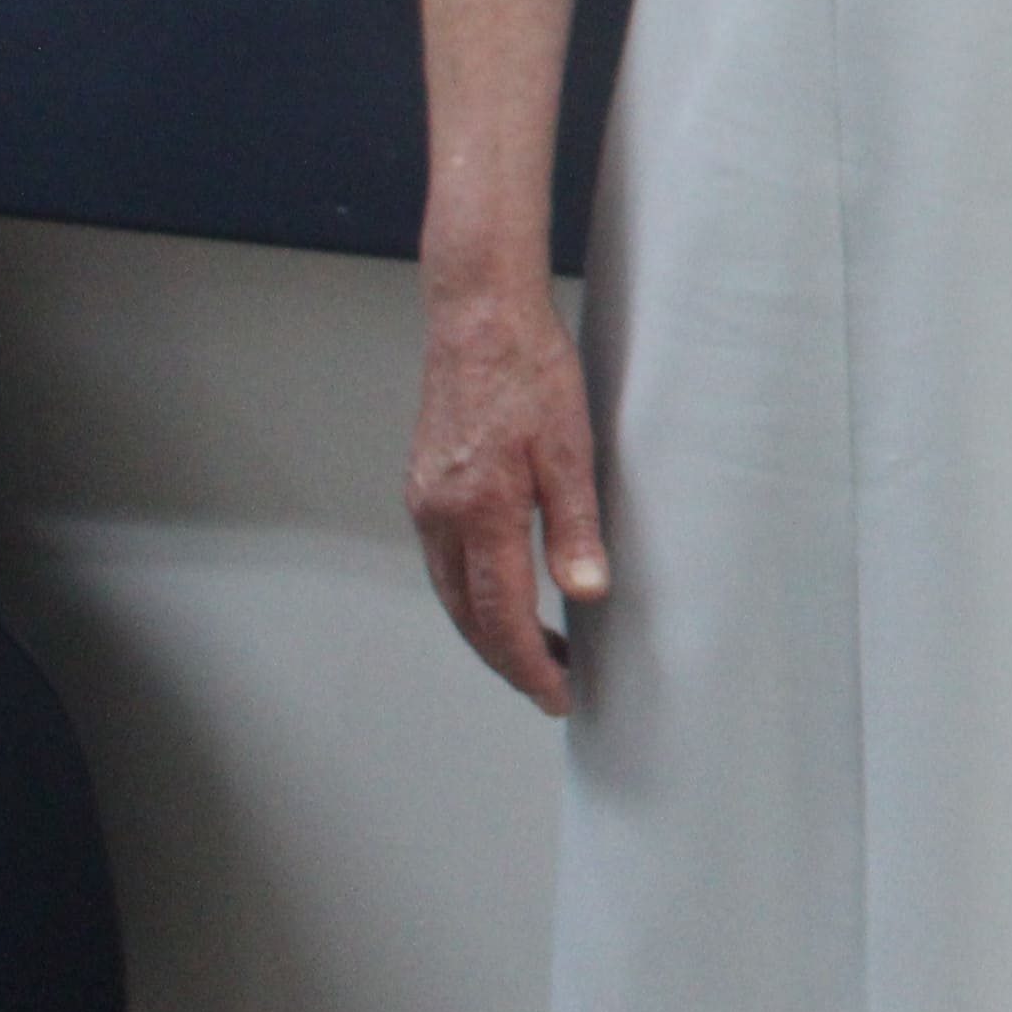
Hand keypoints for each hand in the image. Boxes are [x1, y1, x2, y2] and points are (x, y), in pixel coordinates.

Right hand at [409, 270, 603, 714]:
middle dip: (508, 660)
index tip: (558, 694)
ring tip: (538, 651)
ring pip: (451, 592)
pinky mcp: (424, 487)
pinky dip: (473, 593)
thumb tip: (587, 593)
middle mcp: (439, 515)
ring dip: (489, 630)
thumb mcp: (571, 447)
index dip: (529, 664)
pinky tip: (503, 594)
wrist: (477, 317)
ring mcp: (425, 502)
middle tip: (552, 687)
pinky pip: (445, 561)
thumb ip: (575, 526)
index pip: (501, 616)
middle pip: (468, 616)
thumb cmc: (530, 371)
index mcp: (478, 510)